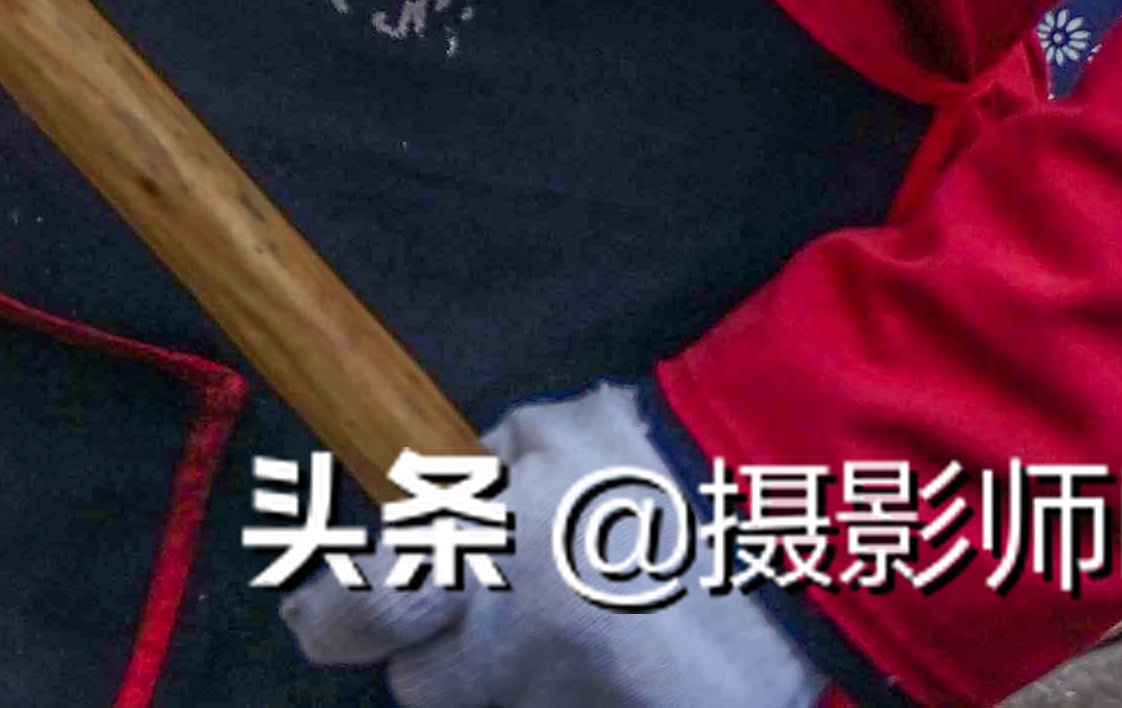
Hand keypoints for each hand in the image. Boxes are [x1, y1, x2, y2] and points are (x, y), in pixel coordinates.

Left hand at [277, 384, 813, 707]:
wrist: (801, 514)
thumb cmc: (660, 461)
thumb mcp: (540, 440)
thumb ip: (458, 488)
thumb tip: (396, 528)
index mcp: (491, 556)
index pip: (360, 614)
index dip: (329, 619)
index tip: (319, 614)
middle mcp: (528, 648)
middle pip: (421, 690)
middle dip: (440, 655)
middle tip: (490, 612)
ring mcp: (588, 704)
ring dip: (521, 683)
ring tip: (582, 629)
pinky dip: (585, 700)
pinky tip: (623, 663)